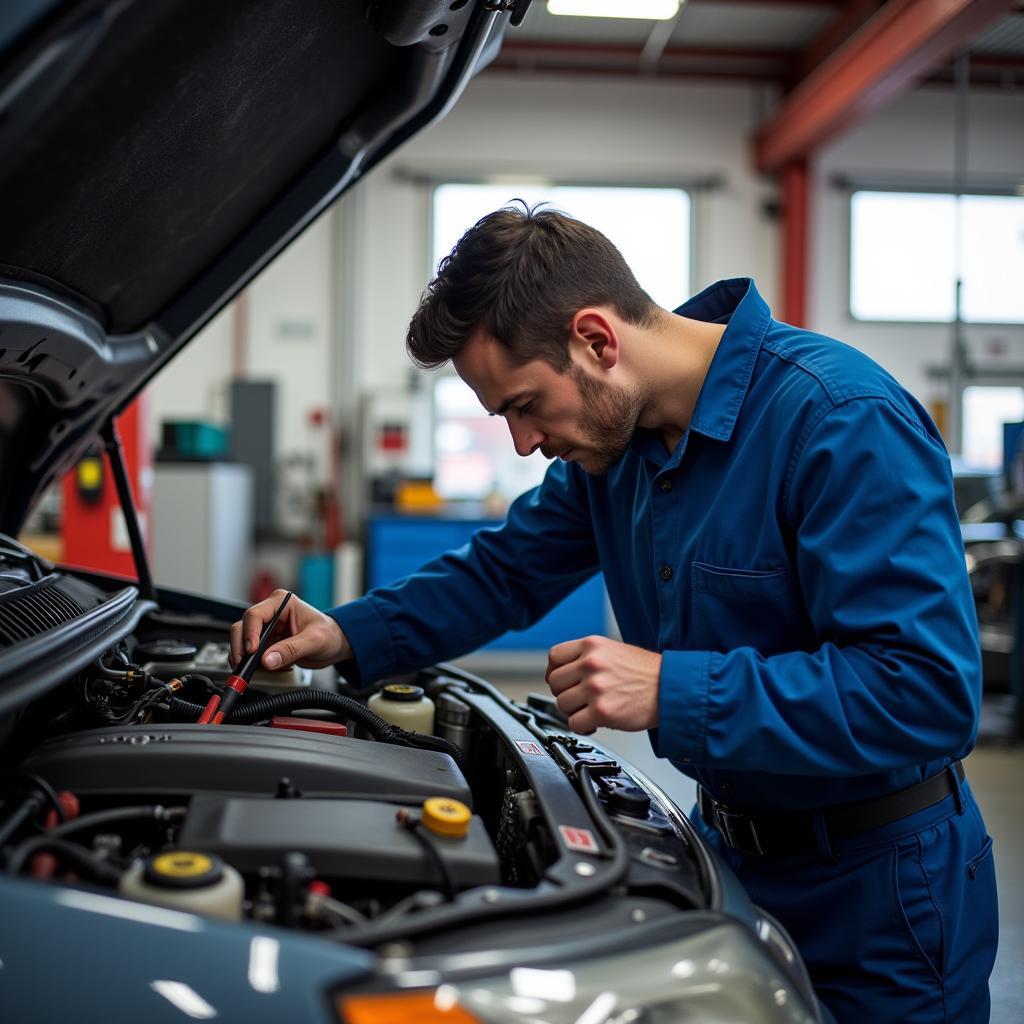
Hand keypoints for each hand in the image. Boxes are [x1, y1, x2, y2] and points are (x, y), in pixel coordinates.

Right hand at [230, 589, 351, 670]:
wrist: (333, 645)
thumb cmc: (329, 634)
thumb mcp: (314, 641)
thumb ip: (291, 650)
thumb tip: (267, 660)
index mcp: (281, 603)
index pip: (255, 615)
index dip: (250, 633)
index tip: (252, 651)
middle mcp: (270, 613)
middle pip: (242, 627)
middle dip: (241, 648)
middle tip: (246, 665)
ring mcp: (266, 629)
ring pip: (242, 642)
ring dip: (247, 659)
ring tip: (264, 669)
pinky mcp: (265, 644)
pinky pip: (250, 655)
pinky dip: (255, 665)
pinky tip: (270, 669)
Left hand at [545, 635, 660, 734]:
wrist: (672, 688)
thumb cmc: (647, 672)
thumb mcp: (613, 650)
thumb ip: (587, 657)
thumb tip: (563, 672)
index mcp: (592, 645)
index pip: (554, 657)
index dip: (555, 672)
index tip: (562, 681)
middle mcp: (591, 664)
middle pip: (555, 682)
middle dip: (565, 693)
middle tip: (579, 699)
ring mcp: (595, 688)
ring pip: (562, 704)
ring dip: (574, 711)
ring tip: (590, 710)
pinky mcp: (602, 711)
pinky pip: (574, 723)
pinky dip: (582, 727)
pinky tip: (595, 723)